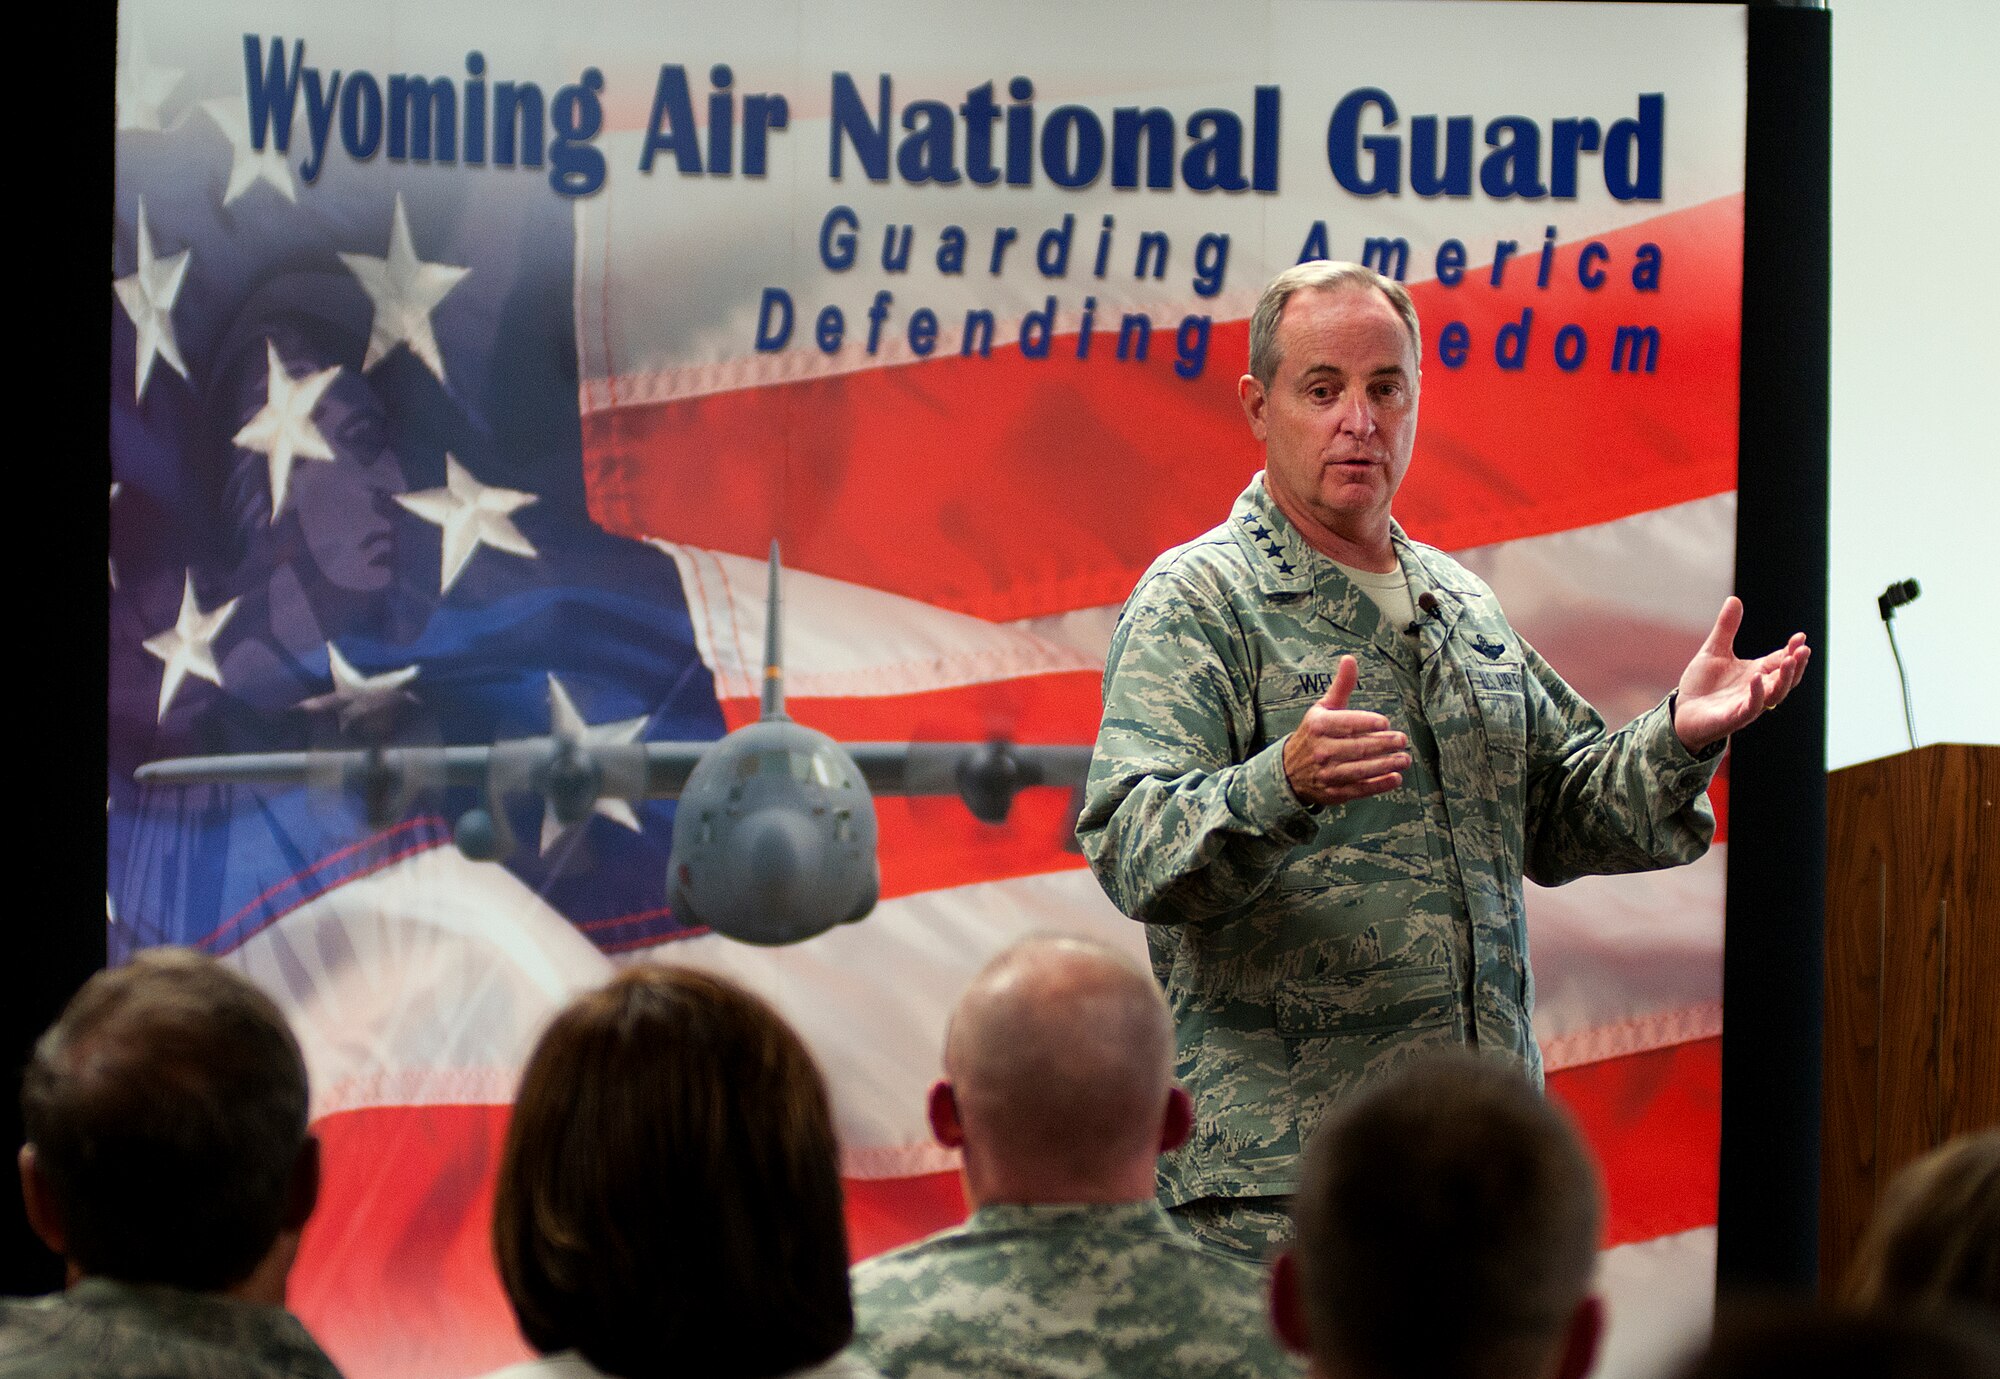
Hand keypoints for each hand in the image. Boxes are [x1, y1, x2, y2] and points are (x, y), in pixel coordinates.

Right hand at [1283, 656, 1410, 805]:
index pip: (1347, 723)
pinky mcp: (1334, 792)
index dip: (1367, 723)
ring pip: (1361, 769)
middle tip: (1402, 740)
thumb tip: (1350, 658)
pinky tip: (1395, 778)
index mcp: (1319, 726)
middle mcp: (1321, 750)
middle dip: (1383, 744)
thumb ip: (1341, 686)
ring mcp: (1327, 773)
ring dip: (1386, 765)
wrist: (1288, 771)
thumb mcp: (1323, 708)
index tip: (1385, 722)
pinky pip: (1359, 789)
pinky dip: (1378, 785)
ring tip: (1404, 759)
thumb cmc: (1313, 733)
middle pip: (1358, 747)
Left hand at [1673, 596, 1810, 751]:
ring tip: (1790, 660)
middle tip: (1804, 649)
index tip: (1801, 637)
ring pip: (1775, 694)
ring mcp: (1747, 704)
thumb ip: (1726, 629)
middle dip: (1797, 664)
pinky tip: (1757, 677)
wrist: (1681, 711)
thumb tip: (1734, 599)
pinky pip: (1751, 707)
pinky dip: (1757, 693)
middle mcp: (1757, 689)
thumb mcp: (1714, 651)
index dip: (1792, 650)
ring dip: (1785, 678)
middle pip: (1786, 679)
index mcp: (1757, 673)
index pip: (1781, 661)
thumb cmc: (1702, 684)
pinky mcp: (1734, 717)